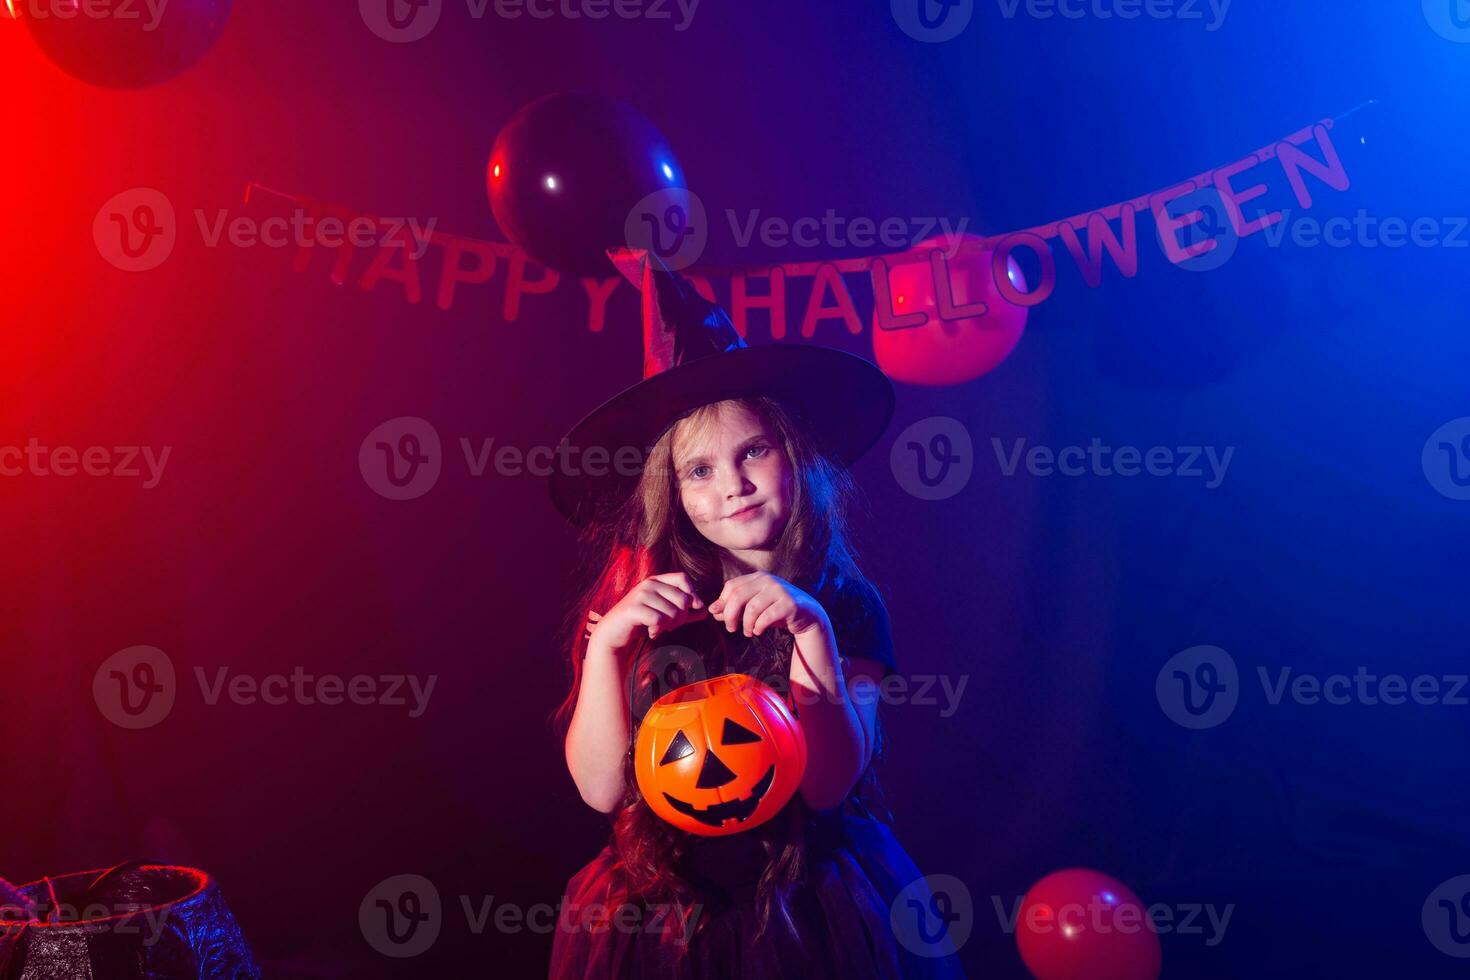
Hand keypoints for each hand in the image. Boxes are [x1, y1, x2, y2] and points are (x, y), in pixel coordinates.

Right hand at [586, 572, 708, 650]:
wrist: (614, 632)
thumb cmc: (642, 621)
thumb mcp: (665, 614)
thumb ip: (685, 612)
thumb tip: (705, 612)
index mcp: (657, 580)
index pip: (683, 578)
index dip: (693, 594)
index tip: (693, 609)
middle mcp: (649, 584)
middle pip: (683, 599)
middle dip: (681, 618)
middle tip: (670, 626)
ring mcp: (641, 595)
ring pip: (673, 613)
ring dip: (668, 626)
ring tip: (658, 629)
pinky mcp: (634, 609)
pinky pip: (660, 620)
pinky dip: (658, 630)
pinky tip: (651, 632)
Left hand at [708, 572, 828, 638]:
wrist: (806, 615)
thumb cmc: (775, 611)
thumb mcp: (753, 608)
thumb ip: (734, 608)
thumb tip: (712, 611)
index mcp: (757, 577)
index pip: (731, 586)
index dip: (723, 603)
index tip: (722, 617)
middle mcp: (768, 580)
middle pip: (738, 596)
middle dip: (730, 615)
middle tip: (731, 629)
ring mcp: (779, 590)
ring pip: (752, 608)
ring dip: (746, 624)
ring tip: (748, 632)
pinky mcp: (789, 604)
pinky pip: (766, 617)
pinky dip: (758, 627)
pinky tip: (758, 631)